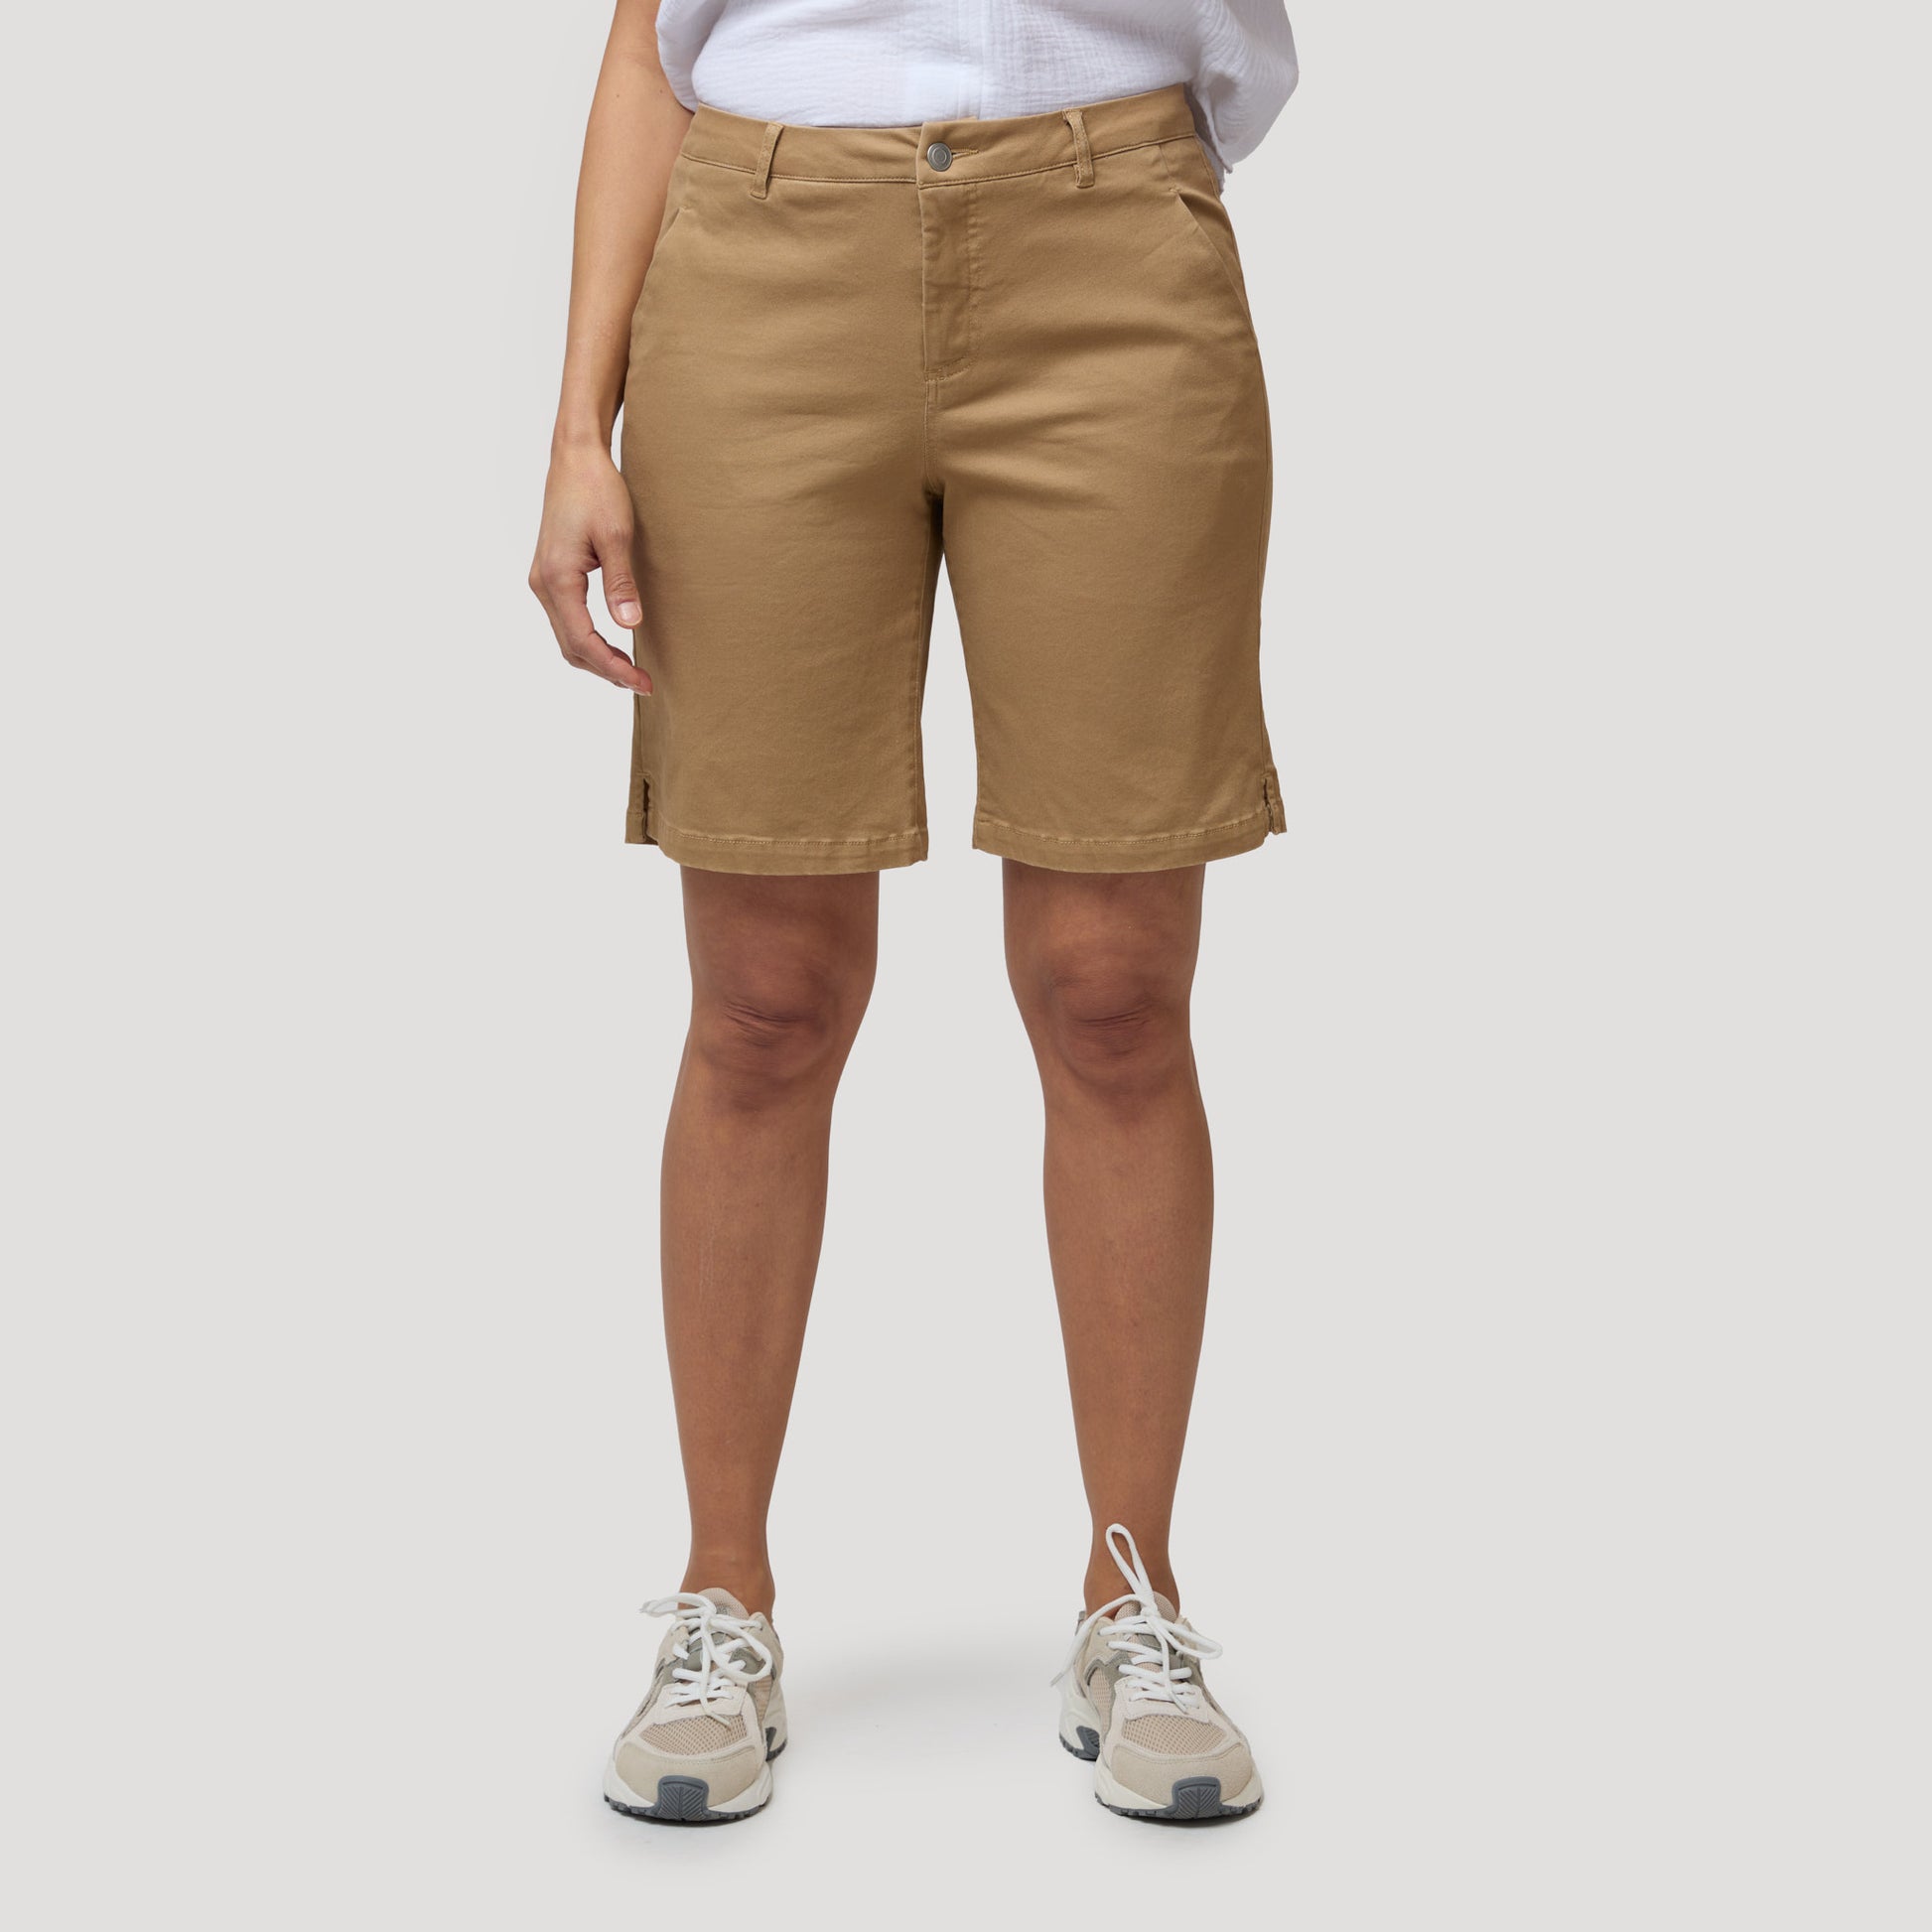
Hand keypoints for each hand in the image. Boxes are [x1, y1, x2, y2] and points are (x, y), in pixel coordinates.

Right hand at [529, 446, 651, 694]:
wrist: (576, 458)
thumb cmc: (597, 490)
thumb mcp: (616, 536)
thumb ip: (621, 583)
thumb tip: (629, 624)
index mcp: (557, 579)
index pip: (583, 642)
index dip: (613, 668)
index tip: (642, 682)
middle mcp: (543, 584)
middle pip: (571, 647)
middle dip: (606, 670)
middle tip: (643, 683)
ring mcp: (544, 580)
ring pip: (567, 637)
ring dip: (596, 658)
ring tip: (631, 671)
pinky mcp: (551, 574)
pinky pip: (567, 620)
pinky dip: (588, 640)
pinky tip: (612, 645)